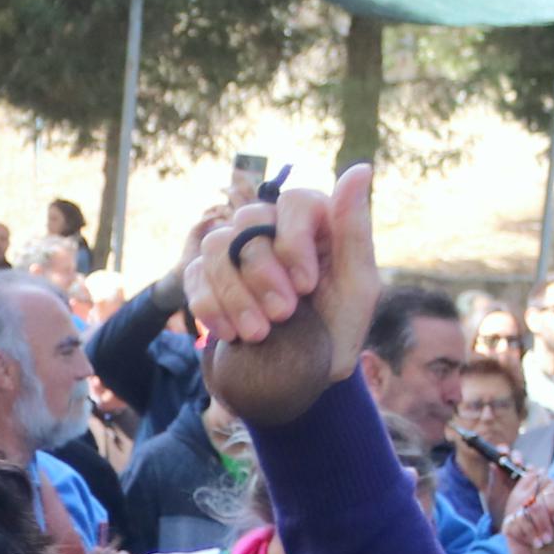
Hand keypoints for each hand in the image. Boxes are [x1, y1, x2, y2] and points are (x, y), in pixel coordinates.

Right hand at [182, 163, 380, 428]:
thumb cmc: (335, 333)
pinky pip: (193, 276)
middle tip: (283, 316)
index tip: (305, 286)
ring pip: (216, 246)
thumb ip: (355, 231)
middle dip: (263, 275)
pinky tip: (233, 336)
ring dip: (235, 294)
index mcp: (314, 222)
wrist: (296, 384)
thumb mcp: (357, 287)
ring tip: (258, 334)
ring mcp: (235, 252)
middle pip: (248, 223)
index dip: (293, 243)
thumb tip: (361, 169)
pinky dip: (211, 308)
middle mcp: (272, 228)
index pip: (292, 202)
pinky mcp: (206, 279)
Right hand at [505, 476, 553, 553]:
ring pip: (525, 512)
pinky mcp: (510, 523)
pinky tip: (530, 543)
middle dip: (543, 522)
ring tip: (541, 544)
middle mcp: (536, 502)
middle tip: (549, 538)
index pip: (552, 491)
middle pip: (537, 503)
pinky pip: (514, 523)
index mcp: (552, 500)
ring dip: (534, 531)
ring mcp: (521, 512)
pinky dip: (524, 536)